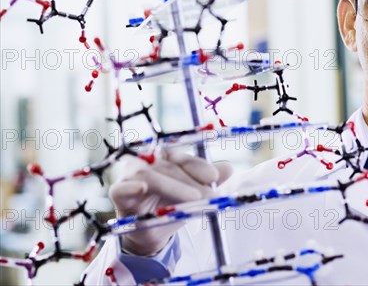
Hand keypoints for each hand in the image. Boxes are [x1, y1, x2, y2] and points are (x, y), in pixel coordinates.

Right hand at [108, 150, 232, 255]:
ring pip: (149, 174)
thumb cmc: (173, 205)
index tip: (215, 176)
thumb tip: (229, 168)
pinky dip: (130, 187)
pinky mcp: (117, 192)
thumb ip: (209, 181)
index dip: (199, 165)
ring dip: (173, 186)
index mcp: (167, 157)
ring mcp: (130, 174)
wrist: (152, 231)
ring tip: (193, 198)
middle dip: (192, 182)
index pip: (183, 157)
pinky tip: (142, 188)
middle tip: (211, 196)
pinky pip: (120, 188)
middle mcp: (148, 161)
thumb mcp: (195, 194)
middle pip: (170, 166)